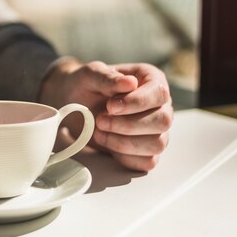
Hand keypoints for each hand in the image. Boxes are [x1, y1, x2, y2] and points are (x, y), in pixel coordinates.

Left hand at [38, 58, 172, 171]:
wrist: (74, 102)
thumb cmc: (85, 85)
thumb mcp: (90, 74)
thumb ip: (107, 76)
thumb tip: (130, 82)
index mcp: (151, 80)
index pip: (159, 94)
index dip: (137, 102)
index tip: (110, 106)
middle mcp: (159, 105)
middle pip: (162, 121)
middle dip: (128, 125)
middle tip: (100, 120)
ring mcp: (155, 130)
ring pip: (157, 144)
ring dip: (124, 142)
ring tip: (99, 131)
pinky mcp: (145, 150)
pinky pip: (147, 161)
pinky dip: (124, 156)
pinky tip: (107, 141)